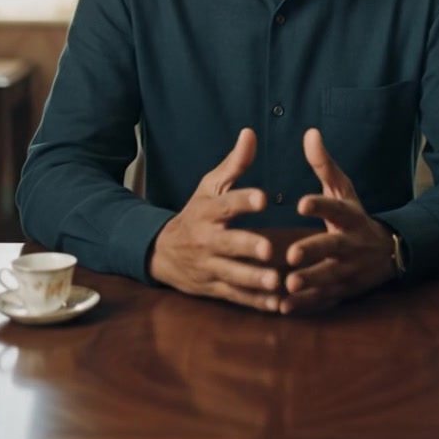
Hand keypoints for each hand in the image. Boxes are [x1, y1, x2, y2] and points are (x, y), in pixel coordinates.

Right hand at [148, 128, 281, 311]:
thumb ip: (234, 164)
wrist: (162, 251)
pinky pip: (236, 297)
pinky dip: (255, 303)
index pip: (226, 204)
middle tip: (268, 249)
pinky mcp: (214, 288)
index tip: (263, 198)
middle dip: (248, 247)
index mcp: (208, 211)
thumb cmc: (197, 213)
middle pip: (228, 244)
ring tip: (276, 282)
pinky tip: (277, 305)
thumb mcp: (210, 186)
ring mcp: (210, 266)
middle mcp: (207, 240)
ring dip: (255, 280)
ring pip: (233, 276)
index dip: (243, 200)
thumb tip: (250, 133)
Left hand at [279, 128, 395, 314]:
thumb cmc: (354, 216)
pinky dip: (306, 305)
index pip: (336, 208)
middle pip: (333, 248)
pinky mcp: (344, 292)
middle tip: (290, 254)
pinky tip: (284, 307)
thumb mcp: (344, 189)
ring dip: (309, 282)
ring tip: (287, 285)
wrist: (387, 253)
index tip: (300, 203)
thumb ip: (324, 164)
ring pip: (329, 278)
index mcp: (350, 216)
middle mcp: (352, 244)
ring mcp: (350, 270)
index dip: (320, 205)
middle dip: (313, 252)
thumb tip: (309, 133)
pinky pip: (325, 300)